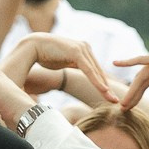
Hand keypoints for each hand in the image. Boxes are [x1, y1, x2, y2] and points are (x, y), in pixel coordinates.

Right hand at [0, 31, 126, 101]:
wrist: (33, 46)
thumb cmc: (45, 55)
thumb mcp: (63, 62)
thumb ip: (72, 65)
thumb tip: (74, 72)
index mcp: (83, 50)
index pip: (95, 70)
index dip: (102, 83)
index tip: (109, 96)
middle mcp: (85, 47)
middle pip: (99, 71)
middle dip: (107, 87)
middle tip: (115, 101)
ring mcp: (82, 48)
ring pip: (96, 72)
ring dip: (104, 87)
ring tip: (112, 100)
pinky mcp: (77, 52)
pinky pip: (89, 70)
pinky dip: (96, 81)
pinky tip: (103, 91)